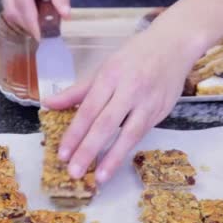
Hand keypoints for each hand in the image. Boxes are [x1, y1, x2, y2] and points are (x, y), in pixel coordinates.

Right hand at [0, 0, 70, 39]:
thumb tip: (65, 15)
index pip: (23, 3)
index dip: (32, 23)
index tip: (41, 38)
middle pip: (11, 8)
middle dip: (26, 24)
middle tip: (42, 34)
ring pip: (7, 5)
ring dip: (22, 18)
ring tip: (39, 24)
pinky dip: (20, 9)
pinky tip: (34, 11)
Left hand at [42, 0, 222, 183]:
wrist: (174, 45)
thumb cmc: (134, 56)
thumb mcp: (104, 67)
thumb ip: (77, 90)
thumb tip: (49, 103)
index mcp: (111, 75)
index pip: (88, 109)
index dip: (75, 133)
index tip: (62, 154)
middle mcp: (130, 89)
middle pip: (106, 124)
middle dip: (89, 149)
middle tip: (74, 172)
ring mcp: (148, 102)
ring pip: (129, 134)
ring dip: (113, 158)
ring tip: (99, 177)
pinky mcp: (162, 111)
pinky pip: (142, 133)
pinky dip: (128, 149)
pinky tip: (116, 163)